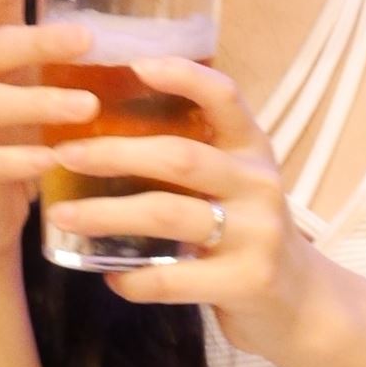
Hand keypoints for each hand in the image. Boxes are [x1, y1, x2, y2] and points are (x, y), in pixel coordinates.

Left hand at [43, 50, 322, 360]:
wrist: (300, 302)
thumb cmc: (246, 232)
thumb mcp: (234, 184)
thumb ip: (189, 160)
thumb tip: (99, 133)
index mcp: (252, 150)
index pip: (225, 97)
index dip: (184, 77)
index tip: (136, 64)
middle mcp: (258, 184)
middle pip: (180, 157)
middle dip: (116, 153)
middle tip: (65, 155)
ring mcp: (257, 234)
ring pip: (168, 214)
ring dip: (107, 214)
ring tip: (65, 215)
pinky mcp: (247, 281)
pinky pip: (174, 278)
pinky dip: (134, 280)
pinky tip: (110, 277)